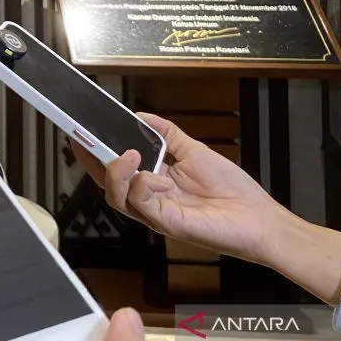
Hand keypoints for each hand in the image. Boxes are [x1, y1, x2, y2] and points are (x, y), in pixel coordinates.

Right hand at [71, 112, 280, 263]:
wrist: (259, 218)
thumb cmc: (234, 192)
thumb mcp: (196, 152)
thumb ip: (168, 135)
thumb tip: (144, 116)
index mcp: (153, 183)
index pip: (115, 169)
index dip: (94, 153)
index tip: (81, 133)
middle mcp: (150, 199)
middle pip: (106, 184)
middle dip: (93, 161)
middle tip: (91, 140)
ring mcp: (156, 213)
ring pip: (116, 196)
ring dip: (118, 172)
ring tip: (133, 155)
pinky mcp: (166, 223)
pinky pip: (141, 204)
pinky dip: (145, 186)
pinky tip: (161, 179)